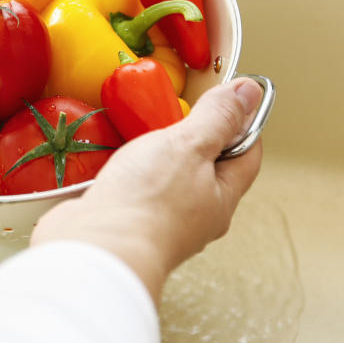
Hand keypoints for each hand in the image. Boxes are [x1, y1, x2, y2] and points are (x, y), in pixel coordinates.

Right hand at [30, 77, 263, 302]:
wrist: (94, 248)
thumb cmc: (148, 206)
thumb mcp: (190, 146)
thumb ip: (218, 118)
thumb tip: (249, 93)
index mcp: (220, 198)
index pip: (245, 152)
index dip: (240, 120)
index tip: (225, 96)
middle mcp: (192, 213)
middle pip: (201, 162)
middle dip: (188, 132)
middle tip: (173, 107)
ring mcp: (155, 218)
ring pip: (161, 173)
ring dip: (148, 148)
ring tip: (134, 125)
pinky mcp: (120, 218)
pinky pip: (127, 183)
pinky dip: (120, 165)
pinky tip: (106, 151)